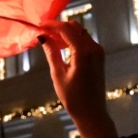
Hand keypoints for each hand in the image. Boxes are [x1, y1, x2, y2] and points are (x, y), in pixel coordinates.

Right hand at [40, 20, 117, 137]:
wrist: (91, 112)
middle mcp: (94, 48)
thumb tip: (43, 37)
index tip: (39, 25)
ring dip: (66, 33)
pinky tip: (62, 48)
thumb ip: (52, 52)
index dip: (51, 24)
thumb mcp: (58, 74)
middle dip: (59, 27)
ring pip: (80, 32)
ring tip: (51, 41)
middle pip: (75, 27)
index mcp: (83, 52)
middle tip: (44, 34)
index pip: (66, 29)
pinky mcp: (99, 56)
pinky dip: (73, 40)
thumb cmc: (72, 97)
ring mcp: (98, 51)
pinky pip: (85, 41)